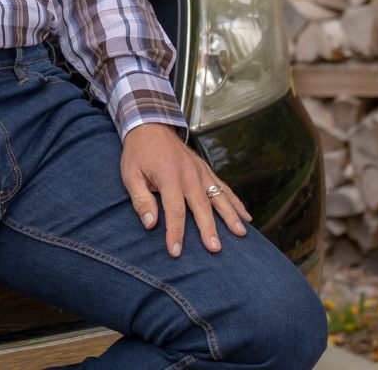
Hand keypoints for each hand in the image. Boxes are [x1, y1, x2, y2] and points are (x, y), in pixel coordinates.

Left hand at [120, 122, 251, 257]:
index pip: (174, 209)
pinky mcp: (205, 169)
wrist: (149, 125)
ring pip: (218, 195)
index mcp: (168, 175)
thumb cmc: (138, 153)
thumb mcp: (130, 174)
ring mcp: (200, 170)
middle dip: (208, 228)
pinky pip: (223, 186)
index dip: (176, 231)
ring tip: (241, 233)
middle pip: (201, 205)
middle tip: (215, 249)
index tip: (176, 251)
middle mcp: (188, 173)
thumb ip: (140, 199)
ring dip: (230, 215)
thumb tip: (150, 224)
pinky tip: (246, 216)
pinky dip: (235, 202)